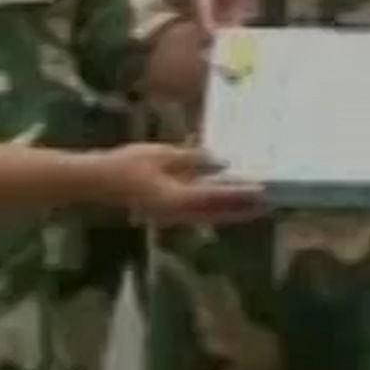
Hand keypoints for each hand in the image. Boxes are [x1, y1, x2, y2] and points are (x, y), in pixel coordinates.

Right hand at [94, 143, 265, 224]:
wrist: (98, 182)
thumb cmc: (126, 165)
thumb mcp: (162, 155)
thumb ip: (192, 159)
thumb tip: (220, 161)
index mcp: (177, 199)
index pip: (217, 196)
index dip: (241, 193)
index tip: (263, 190)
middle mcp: (180, 213)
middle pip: (219, 212)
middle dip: (245, 208)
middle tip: (271, 202)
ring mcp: (175, 215)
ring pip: (212, 214)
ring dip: (234, 209)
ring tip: (256, 202)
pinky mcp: (171, 211)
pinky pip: (201, 210)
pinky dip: (218, 205)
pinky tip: (228, 196)